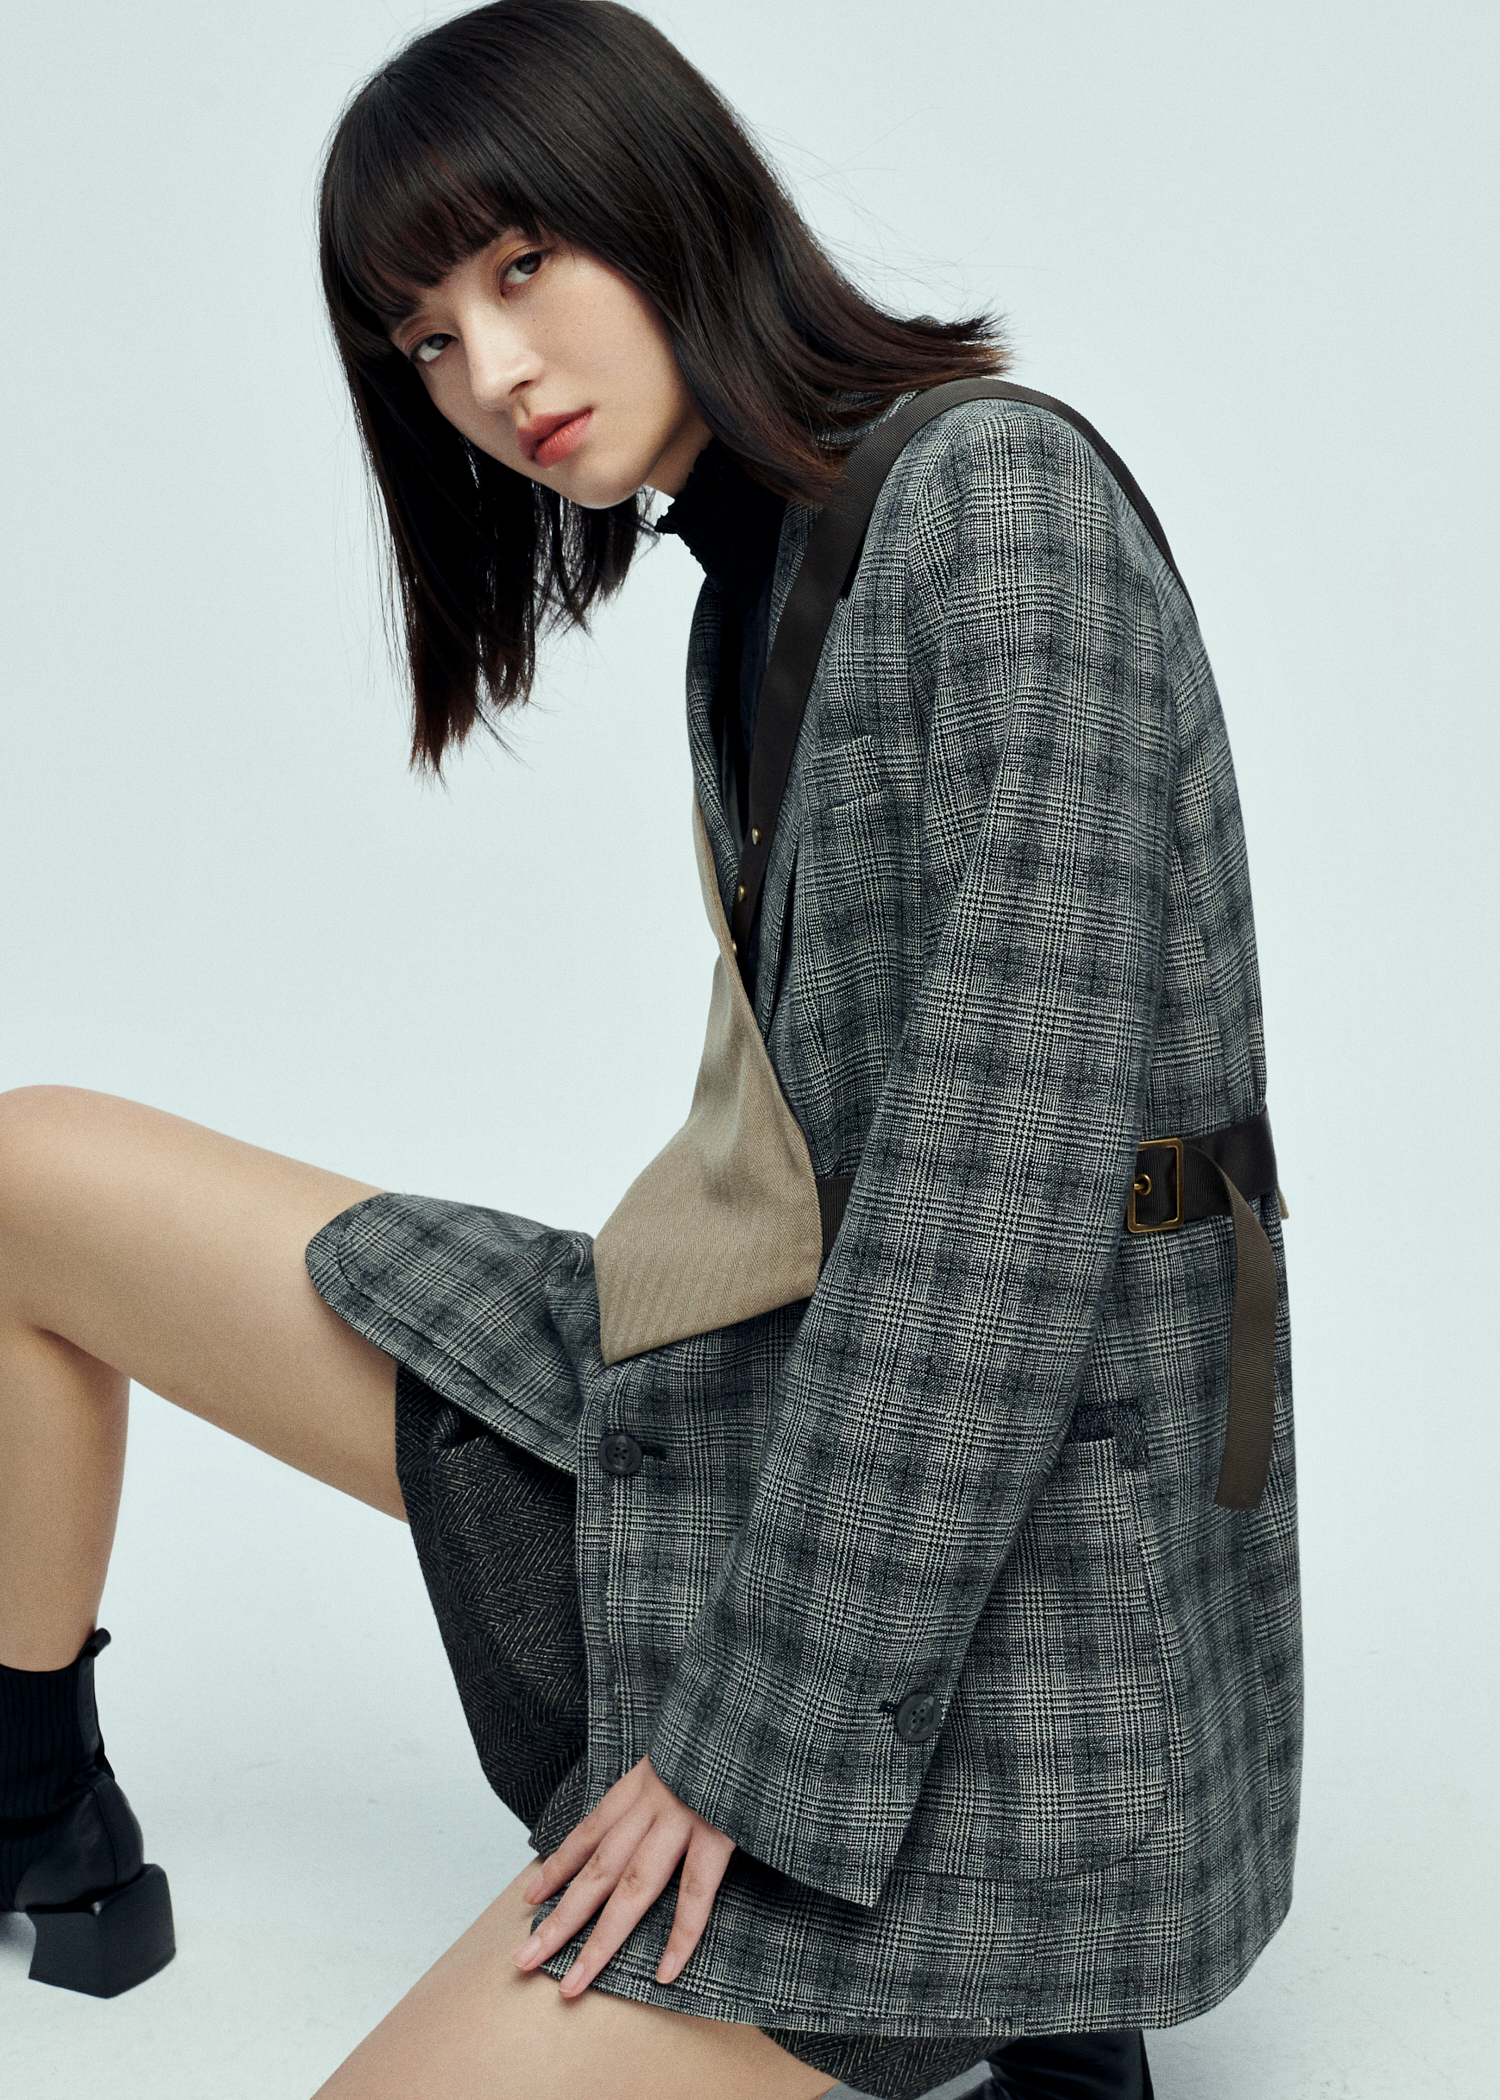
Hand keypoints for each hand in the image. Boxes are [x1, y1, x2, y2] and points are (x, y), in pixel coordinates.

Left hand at [512, 1753, 735, 1998]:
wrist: (750, 1710)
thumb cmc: (720, 1735)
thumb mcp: (680, 1747)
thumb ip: (665, 1779)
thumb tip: (648, 1810)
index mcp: (641, 1783)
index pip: (588, 1832)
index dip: (558, 1867)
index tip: (529, 1898)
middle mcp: (652, 1804)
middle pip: (597, 1871)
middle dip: (560, 1919)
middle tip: (525, 1960)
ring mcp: (683, 1819)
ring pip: (632, 1889)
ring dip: (600, 1940)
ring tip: (572, 1982)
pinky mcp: (719, 1832)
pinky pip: (695, 1893)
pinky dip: (681, 1935)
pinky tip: (665, 1973)